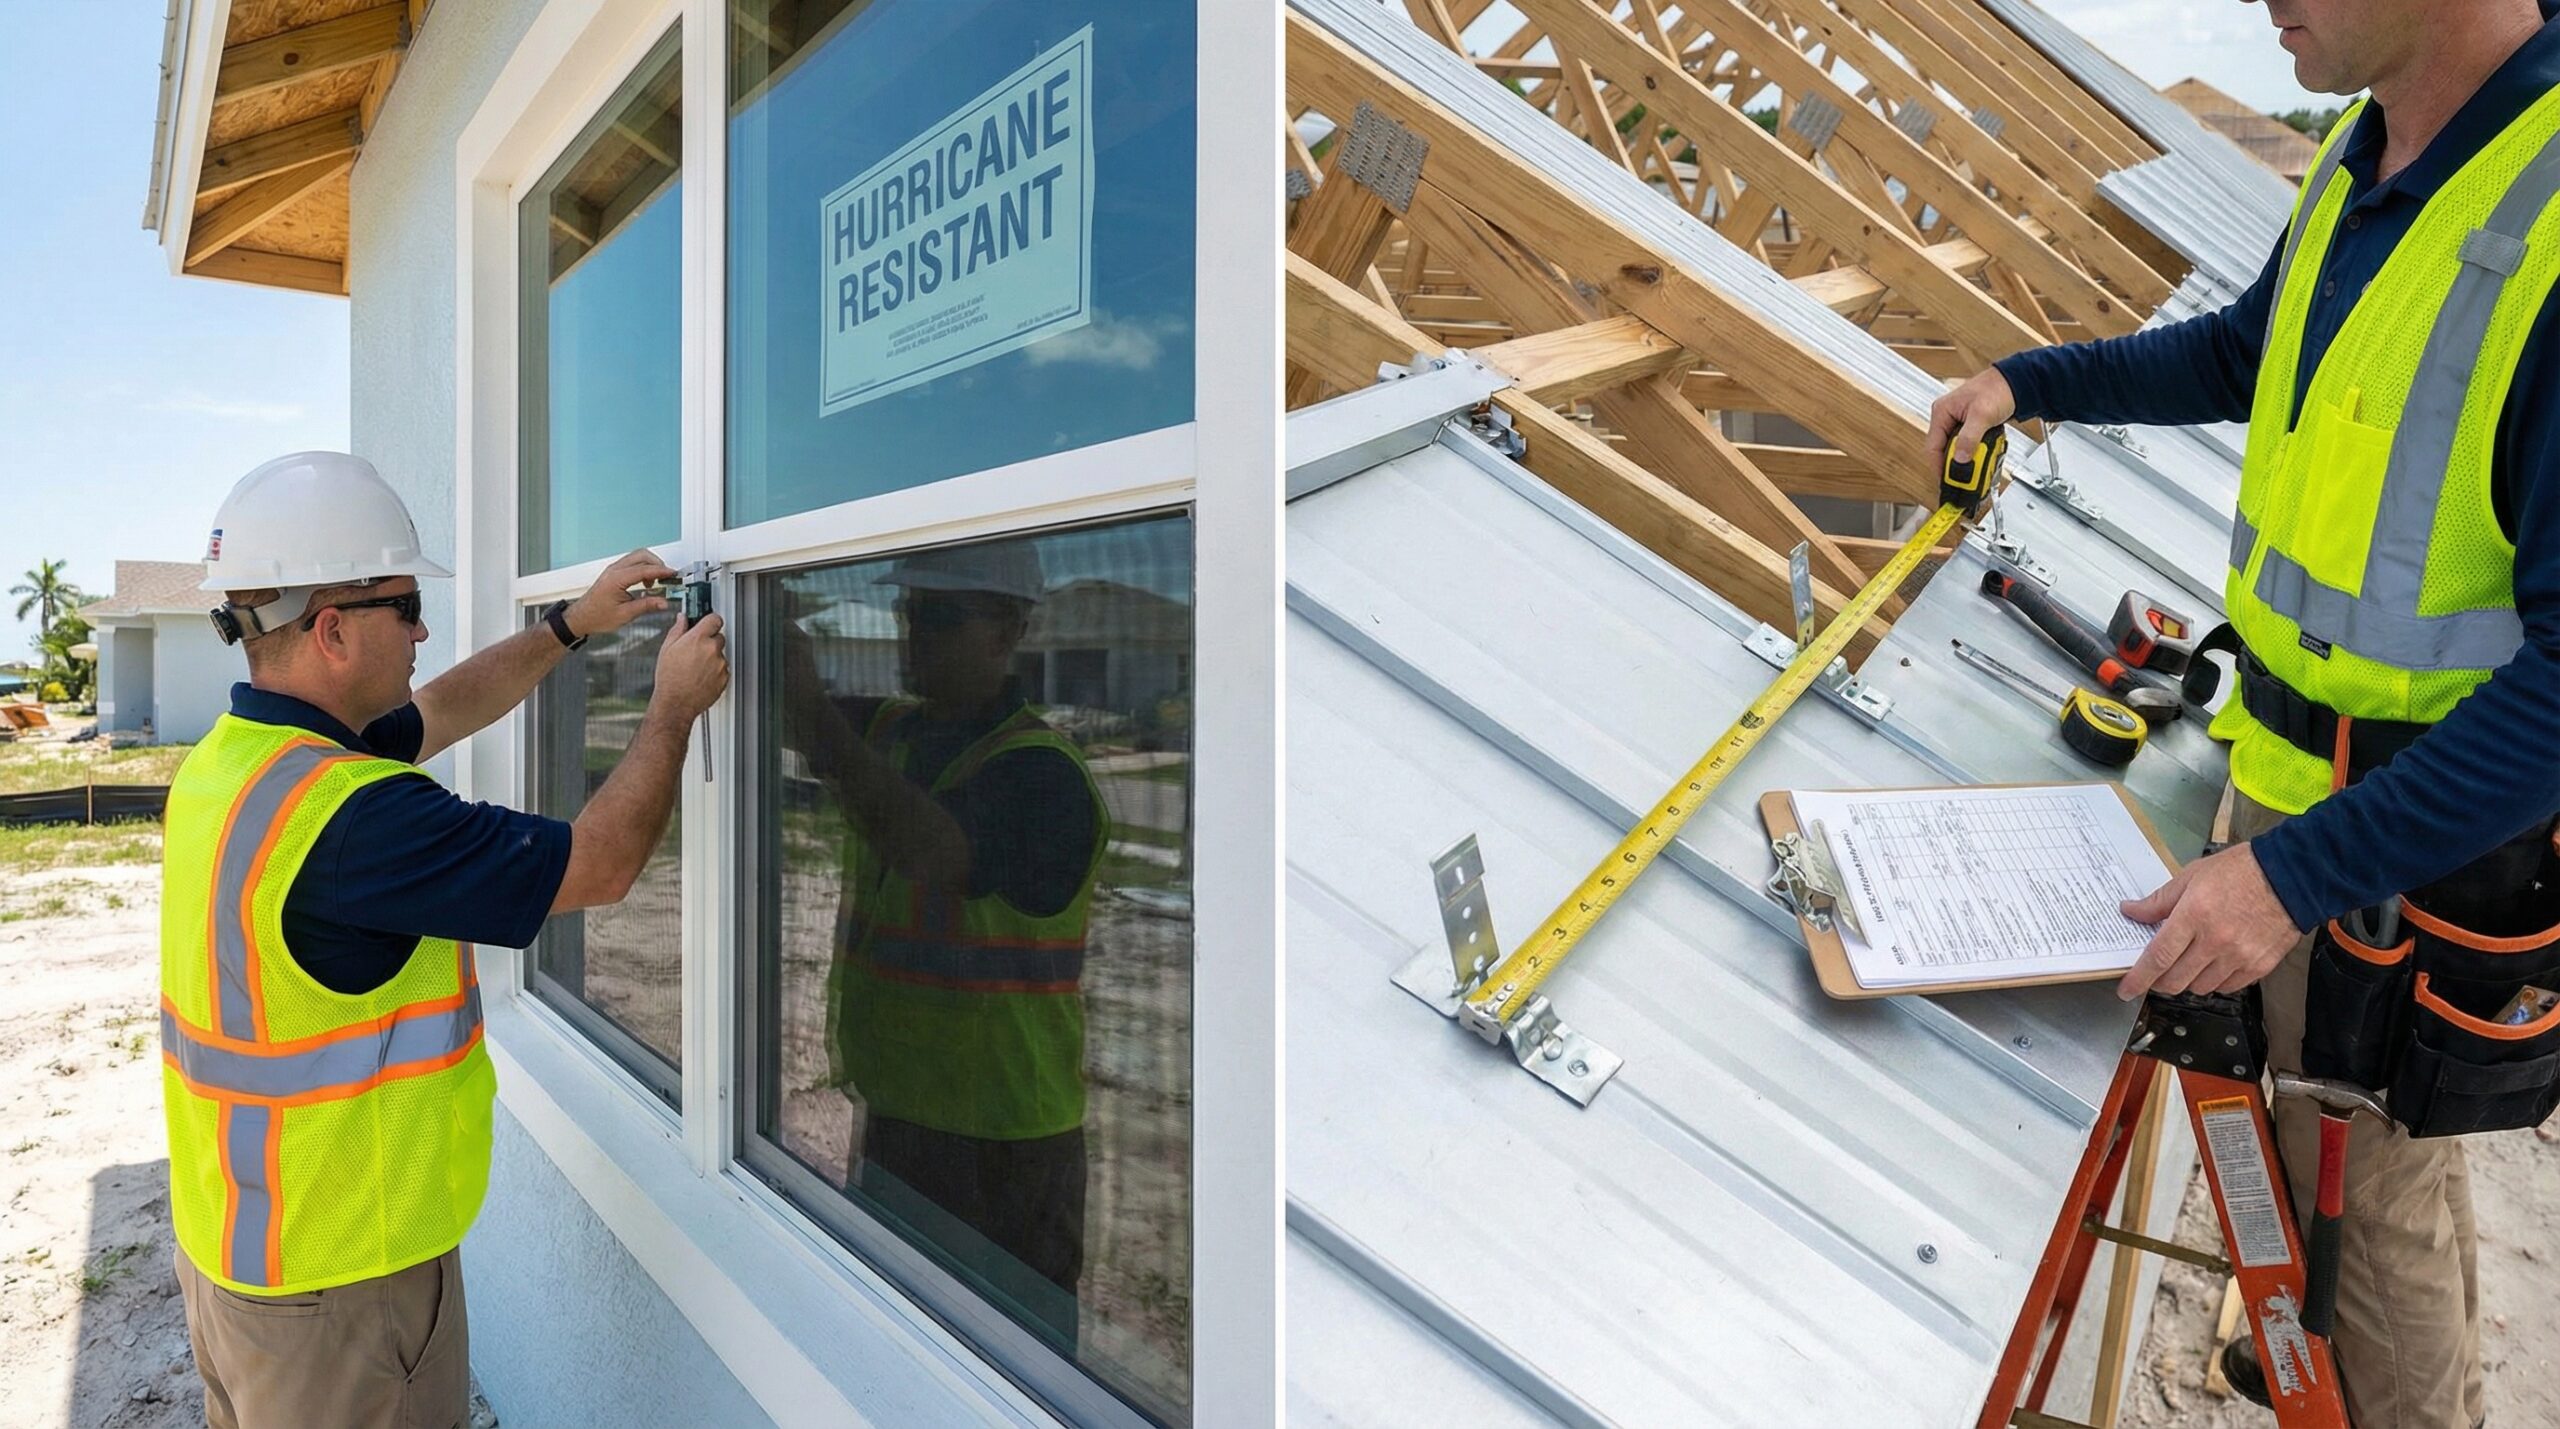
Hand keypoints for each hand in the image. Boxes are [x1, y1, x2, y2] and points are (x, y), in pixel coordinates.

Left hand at [566, 549, 678, 638]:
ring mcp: (613, 570)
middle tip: (667, 576)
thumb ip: (646, 606)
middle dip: (658, 564)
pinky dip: (643, 568)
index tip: (673, 574)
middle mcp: (614, 571)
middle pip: (642, 555)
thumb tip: (663, 602)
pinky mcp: (614, 573)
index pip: (644, 569)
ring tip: (657, 582)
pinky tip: (646, 582)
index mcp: (616, 579)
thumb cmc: (597, 616)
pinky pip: (632, 563)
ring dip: (650, 565)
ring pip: (637, 557)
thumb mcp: (625, 614)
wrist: (581, 617)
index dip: (661, 571)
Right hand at [650, 613, 728, 721]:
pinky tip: (701, 676)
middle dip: (709, 641)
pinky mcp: (725, 677)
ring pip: (720, 654)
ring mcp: (720, 664)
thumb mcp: (667, 649)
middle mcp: (712, 650)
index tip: (707, 623)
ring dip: (712, 657)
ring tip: (695, 667)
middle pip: (719, 637)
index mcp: (697, 639)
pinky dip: (715, 670)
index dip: (710, 621)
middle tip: (695, 650)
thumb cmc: (669, 679)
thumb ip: (678, 630)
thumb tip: (682, 618)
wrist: (676, 703)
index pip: (714, 619)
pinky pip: (723, 668)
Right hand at [1925, 367, 2016, 471]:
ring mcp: (1958, 424)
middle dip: (1957, 463)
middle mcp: (1946, 419)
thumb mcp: (1982, 415)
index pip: (1933, 446)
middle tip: (1969, 475)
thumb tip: (1960, 459)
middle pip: (1944, 450)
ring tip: (1980, 465)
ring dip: (1969, 459)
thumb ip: (1969, 438)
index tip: (1948, 480)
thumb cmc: (1997, 389)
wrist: (2016, 383)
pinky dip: (1976, 453)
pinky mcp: (1970, 428)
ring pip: (1957, 450)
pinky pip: (1968, 446)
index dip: (1940, 466)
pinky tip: (1985, 455)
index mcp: (1942, 412)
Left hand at [2115, 843, 2302, 999]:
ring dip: (2188, 981)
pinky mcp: (2259, 966)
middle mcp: (2216, 941)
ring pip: (2201, 988)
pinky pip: (2228, 987)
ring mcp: (2239, 957)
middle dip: (2160, 981)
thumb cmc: (2242, 871)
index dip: (2139, 978)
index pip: (2158, 957)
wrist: (2292, 876)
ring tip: (2189, 962)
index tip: (2127, 989)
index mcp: (2194, 916)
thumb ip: (2159, 900)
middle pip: (2176, 980)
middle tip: (2157, 973)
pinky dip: (2215, 981)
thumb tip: (2132, 911)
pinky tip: (2214, 964)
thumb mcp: (2192, 876)